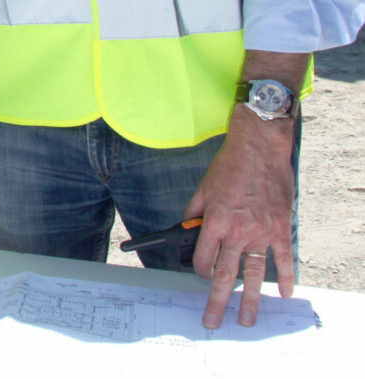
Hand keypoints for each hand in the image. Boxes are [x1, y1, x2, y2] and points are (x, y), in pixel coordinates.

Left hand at [186, 105, 296, 328]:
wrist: (259, 149)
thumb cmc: (229, 166)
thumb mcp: (203, 187)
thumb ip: (195, 212)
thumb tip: (187, 228)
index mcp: (215, 222)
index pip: (203, 259)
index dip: (200, 270)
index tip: (202, 275)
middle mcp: (237, 232)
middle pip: (225, 274)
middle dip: (217, 301)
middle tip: (212, 322)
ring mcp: (261, 233)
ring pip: (253, 274)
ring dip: (250, 301)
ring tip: (246, 321)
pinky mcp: (280, 229)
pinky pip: (283, 259)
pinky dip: (284, 277)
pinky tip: (283, 293)